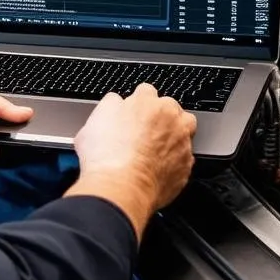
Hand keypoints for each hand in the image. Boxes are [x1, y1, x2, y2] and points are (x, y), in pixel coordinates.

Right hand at [64, 84, 196, 240]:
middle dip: (160, 117)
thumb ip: (110, 106)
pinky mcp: (185, 165)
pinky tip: (158, 167)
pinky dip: (174, 161)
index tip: (132, 113)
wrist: (121, 188)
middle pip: (170, 108)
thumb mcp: (94, 121)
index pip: (146, 91)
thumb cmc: (106, 157)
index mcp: (146, 102)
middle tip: (144, 132)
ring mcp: (181, 141)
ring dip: (174, 134)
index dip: (136, 103)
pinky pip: (184, 157)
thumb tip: (115, 104)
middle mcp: (169, 118)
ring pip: (185, 129)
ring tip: (158, 147)